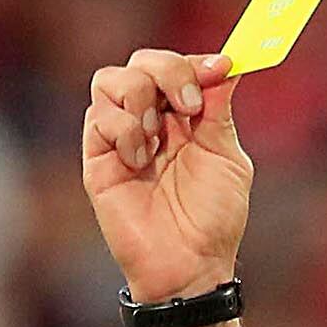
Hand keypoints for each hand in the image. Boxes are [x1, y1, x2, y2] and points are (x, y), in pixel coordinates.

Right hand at [82, 48, 251, 304]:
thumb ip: (220, 111)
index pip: (176, 65)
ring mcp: (120, 137)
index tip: (219, 68)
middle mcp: (149, 120)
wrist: (191, 265)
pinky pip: (98, 118)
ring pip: (110, 79)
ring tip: (158, 136)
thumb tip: (225, 64)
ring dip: (140, 97)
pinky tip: (140, 159)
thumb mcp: (228, 158)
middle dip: (168, 71)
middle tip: (189, 105)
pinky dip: (124, 129)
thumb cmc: (212, 220)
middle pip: (141, 61)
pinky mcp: (98, 159)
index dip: (194, 61)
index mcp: (182, 116)